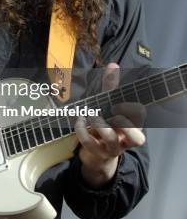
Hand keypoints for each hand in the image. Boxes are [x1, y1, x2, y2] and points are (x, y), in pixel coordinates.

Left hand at [74, 63, 145, 187]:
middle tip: (111, 112)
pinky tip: (79, 121)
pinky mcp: (98, 154)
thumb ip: (111, 86)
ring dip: (99, 124)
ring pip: (112, 140)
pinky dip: (82, 131)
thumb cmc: (106, 125)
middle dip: (124, 124)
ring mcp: (113, 149)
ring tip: (90, 114)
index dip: (131, 109)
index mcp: (133, 125)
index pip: (141, 117)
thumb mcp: (108, 105)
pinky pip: (91, 145)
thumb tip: (113, 64)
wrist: (96, 154)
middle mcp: (126, 139)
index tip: (116, 103)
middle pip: (138, 139)